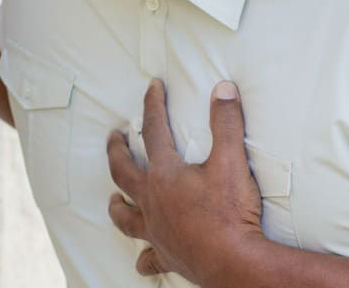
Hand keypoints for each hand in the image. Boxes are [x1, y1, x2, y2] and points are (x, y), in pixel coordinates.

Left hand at [106, 79, 264, 285]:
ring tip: (113, 200)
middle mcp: (152, 202)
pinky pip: (149, 259)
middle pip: (123, 172)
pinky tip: (141, 260)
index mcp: (164, 175)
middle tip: (114, 137)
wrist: (235, 262)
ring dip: (118, 206)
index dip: (153, 104)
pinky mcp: (166, 256)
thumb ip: (226, 123)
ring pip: (126, 218)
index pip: (154, 130)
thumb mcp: (231, 161)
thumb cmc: (230, 212)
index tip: (153, 86)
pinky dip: (144, 258)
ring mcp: (156, 231)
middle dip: (117, 151)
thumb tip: (223, 89)